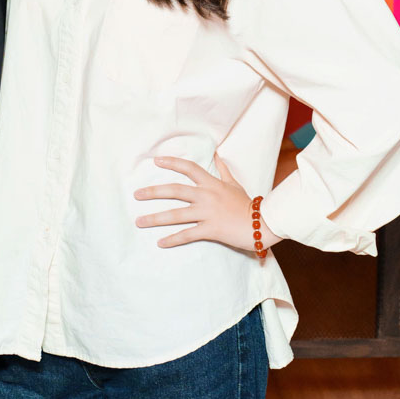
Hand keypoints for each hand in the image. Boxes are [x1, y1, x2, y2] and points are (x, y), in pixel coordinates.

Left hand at [134, 155, 280, 251]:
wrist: (263, 224)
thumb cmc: (249, 205)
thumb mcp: (235, 184)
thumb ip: (223, 171)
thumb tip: (218, 155)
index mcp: (211, 183)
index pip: (188, 168)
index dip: (172, 163)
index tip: (156, 161)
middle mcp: (206, 196)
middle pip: (174, 190)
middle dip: (153, 192)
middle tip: (136, 194)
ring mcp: (207, 213)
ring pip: (176, 214)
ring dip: (155, 218)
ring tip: (139, 221)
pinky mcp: (210, 230)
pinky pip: (187, 235)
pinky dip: (172, 239)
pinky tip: (160, 243)